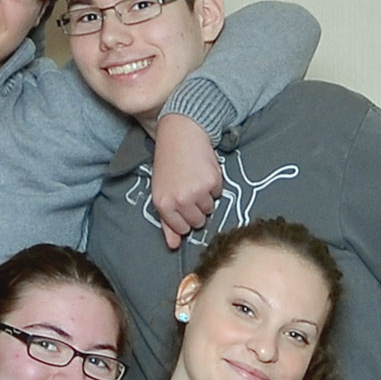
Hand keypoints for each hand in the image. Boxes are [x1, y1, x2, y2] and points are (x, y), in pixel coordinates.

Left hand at [149, 118, 222, 248]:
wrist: (180, 134)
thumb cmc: (169, 163)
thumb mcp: (162, 192)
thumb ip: (168, 221)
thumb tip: (173, 246)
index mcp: (164, 204)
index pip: (182, 229)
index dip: (185, 217)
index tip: (183, 203)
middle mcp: (180, 200)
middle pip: (198, 222)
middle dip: (197, 209)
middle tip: (189, 189)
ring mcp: (196, 192)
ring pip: (209, 209)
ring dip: (206, 197)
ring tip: (195, 179)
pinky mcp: (212, 182)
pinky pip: (218, 194)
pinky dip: (214, 185)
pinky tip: (203, 172)